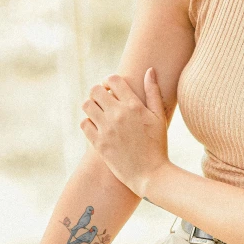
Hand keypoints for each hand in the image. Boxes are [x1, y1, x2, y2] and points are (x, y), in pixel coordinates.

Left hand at [80, 68, 168, 197]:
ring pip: (87, 105)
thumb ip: (153, 91)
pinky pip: (84, 124)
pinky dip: (88, 122)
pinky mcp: (99, 143)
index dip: (109, 80)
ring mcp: (107, 129)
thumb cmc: (158, 144)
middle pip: (95, 90)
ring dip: (91, 105)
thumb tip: (150, 70)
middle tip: (104, 100)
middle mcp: (119, 114)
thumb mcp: (159, 116)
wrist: (150, 174)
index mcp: (134, 105)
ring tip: (99, 112)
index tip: (111, 88)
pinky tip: (97, 126)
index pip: (113, 80)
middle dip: (98, 91)